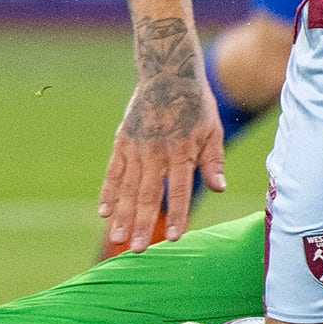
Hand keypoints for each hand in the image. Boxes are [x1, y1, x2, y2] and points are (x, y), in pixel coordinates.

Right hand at [97, 72, 226, 253]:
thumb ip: (213, 161)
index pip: (179, 189)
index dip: (177, 214)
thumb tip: (219, 189)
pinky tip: (103, 212)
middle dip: (142, 224)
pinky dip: (108, 192)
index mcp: (182, 150)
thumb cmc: (195, 105)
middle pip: (148, 194)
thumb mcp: (212, 130)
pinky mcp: (122, 141)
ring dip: (122, 215)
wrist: (167, 73)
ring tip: (118, 239)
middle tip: (137, 250)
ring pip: (127, 187)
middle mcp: (156, 151)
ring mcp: (136, 146)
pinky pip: (112, 171)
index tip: (173, 237)